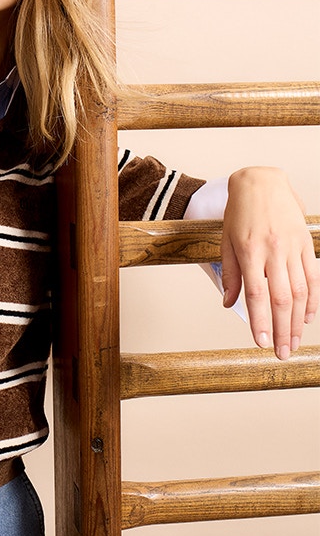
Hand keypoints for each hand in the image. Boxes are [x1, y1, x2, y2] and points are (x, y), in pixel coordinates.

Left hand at [221, 167, 318, 359]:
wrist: (262, 183)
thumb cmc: (239, 213)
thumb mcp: (225, 242)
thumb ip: (229, 274)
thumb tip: (229, 304)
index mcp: (250, 251)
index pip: (257, 294)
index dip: (260, 321)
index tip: (260, 342)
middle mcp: (274, 251)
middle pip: (282, 299)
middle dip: (282, 329)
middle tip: (281, 352)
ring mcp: (293, 248)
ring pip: (300, 292)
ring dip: (298, 321)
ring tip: (293, 342)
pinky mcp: (305, 245)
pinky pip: (312, 277)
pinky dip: (312, 300)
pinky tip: (308, 318)